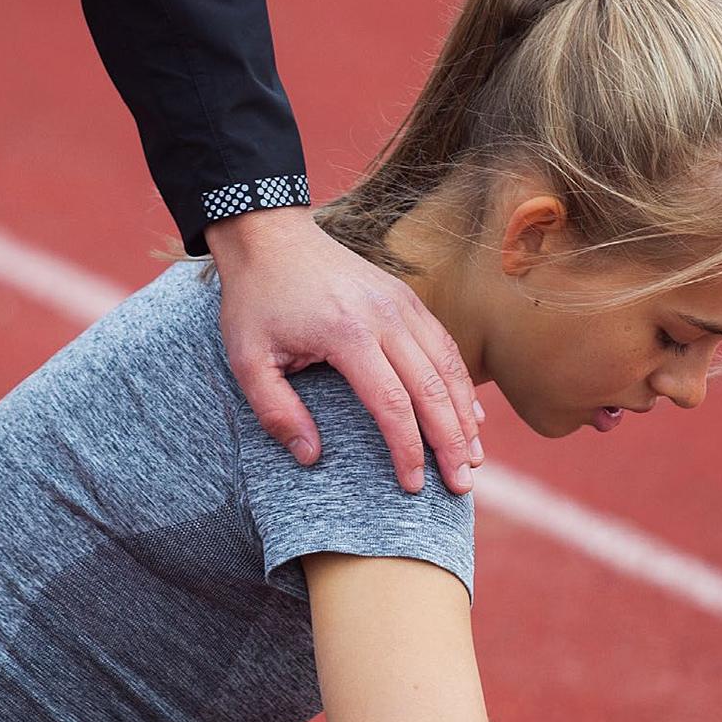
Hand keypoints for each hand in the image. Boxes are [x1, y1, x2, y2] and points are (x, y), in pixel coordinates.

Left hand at [206, 207, 482, 495]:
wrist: (269, 235)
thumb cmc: (256, 301)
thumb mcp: (247, 359)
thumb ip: (276, 412)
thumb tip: (311, 457)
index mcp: (347, 334)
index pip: (392, 405)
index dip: (408, 450)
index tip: (414, 485)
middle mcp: (385, 317)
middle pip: (433, 390)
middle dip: (450, 443)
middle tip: (460, 486)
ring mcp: (402, 304)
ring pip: (448, 367)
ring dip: (466, 417)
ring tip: (473, 459)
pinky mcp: (407, 299)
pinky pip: (445, 346)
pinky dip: (462, 384)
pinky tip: (470, 417)